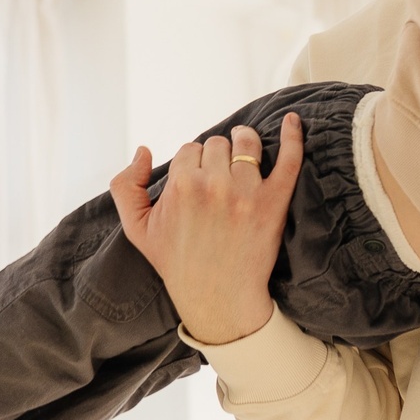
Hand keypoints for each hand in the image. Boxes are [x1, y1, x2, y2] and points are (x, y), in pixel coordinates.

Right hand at [108, 115, 302, 345]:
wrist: (217, 298)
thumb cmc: (176, 262)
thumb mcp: (136, 229)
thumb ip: (126, 186)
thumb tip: (144, 150)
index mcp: (182, 185)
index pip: (190, 149)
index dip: (193, 164)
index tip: (197, 181)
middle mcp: (215, 184)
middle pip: (217, 144)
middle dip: (216, 156)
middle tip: (218, 178)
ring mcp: (247, 192)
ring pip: (247, 144)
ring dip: (244, 143)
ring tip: (244, 150)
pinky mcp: (274, 202)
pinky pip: (288, 159)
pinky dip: (293, 137)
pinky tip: (292, 120)